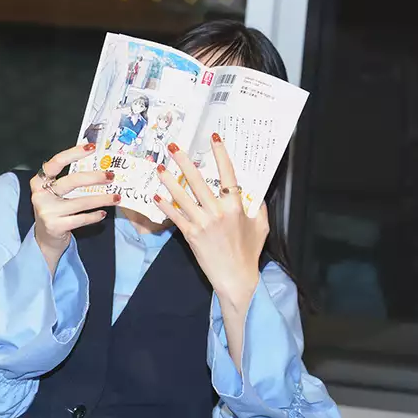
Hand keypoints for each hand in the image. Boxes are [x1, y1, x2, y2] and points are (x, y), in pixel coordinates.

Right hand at [30, 143, 119, 273]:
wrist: (45, 239)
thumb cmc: (55, 211)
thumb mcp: (55, 194)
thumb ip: (68, 181)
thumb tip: (97, 165)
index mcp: (39, 182)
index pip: (56, 163)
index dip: (73, 153)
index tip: (91, 147)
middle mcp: (40, 195)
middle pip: (71, 181)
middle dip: (94, 177)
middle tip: (111, 176)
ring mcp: (47, 212)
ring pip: (80, 202)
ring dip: (101, 199)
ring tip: (116, 197)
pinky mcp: (55, 226)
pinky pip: (80, 219)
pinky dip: (94, 216)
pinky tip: (103, 214)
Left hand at [153, 136, 268, 312]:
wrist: (236, 279)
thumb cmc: (249, 253)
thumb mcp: (261, 227)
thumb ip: (259, 206)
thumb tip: (256, 191)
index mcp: (236, 207)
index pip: (228, 174)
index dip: (220, 154)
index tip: (213, 138)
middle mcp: (218, 212)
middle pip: (199, 181)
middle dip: (185, 162)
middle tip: (173, 147)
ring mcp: (202, 224)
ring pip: (183, 197)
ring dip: (169, 181)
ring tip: (159, 168)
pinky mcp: (191, 236)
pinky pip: (175, 217)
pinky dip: (165, 206)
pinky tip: (156, 196)